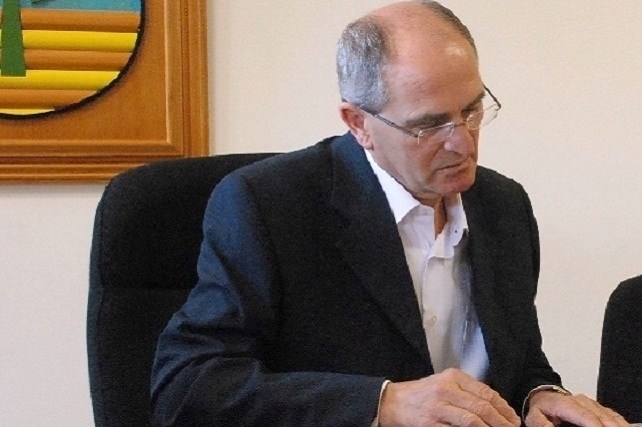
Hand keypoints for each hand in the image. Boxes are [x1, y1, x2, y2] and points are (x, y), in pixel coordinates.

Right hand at [378, 368, 520, 425]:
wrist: (394, 402)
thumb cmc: (422, 394)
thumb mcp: (444, 382)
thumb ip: (466, 390)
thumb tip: (495, 406)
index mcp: (452, 377)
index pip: (485, 392)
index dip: (503, 407)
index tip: (512, 418)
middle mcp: (446, 389)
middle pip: (482, 407)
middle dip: (501, 421)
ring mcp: (438, 407)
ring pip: (472, 420)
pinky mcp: (431, 423)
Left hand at [525, 390, 628, 426]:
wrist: (546, 398)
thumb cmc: (542, 410)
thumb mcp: (535, 418)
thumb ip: (542, 425)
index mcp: (565, 404)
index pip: (583, 414)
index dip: (593, 424)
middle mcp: (581, 401)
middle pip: (599, 416)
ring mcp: (592, 404)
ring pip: (609, 416)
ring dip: (614, 425)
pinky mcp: (599, 408)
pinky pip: (613, 416)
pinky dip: (618, 423)